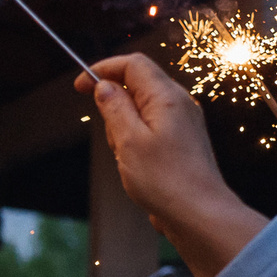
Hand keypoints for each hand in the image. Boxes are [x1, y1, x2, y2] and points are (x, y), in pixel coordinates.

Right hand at [78, 53, 268, 276]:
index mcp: (166, 97)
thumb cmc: (165, 179)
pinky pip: (150, 128)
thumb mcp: (128, 141)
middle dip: (113, 106)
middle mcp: (179, 103)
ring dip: (123, 128)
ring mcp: (183, 121)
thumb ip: (114, 108)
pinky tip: (137, 166)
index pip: (133, 64)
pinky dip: (135, 140)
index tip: (79, 85)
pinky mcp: (181, 140)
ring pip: (141, 110)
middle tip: (112, 137)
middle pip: (136, 86)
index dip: (103, 69)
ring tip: (128, 157)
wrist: (197, 212)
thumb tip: (104, 86)